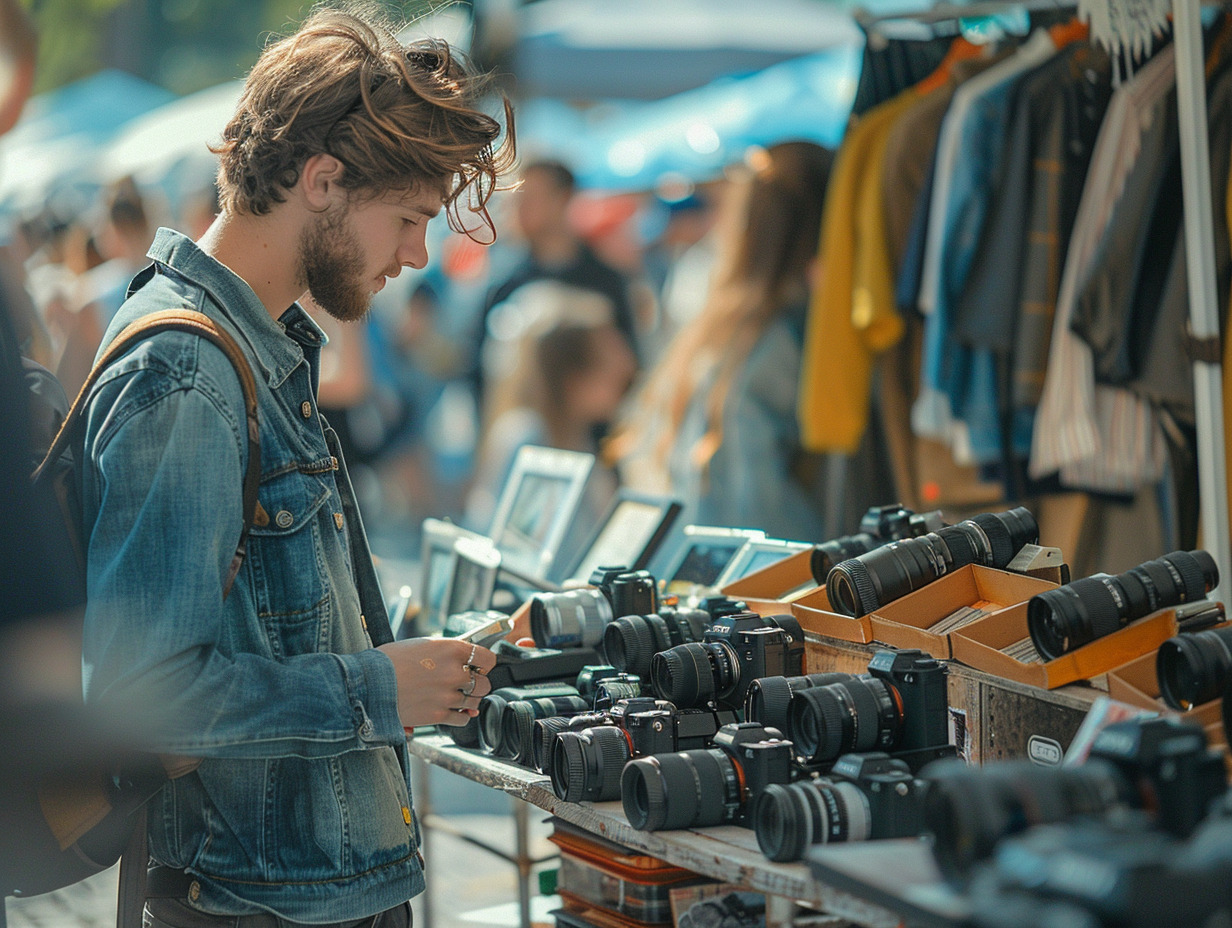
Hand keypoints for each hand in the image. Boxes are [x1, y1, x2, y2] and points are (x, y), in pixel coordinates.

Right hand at [376, 637, 496, 728]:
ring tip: (456, 695)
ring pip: (475, 701)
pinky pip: (463, 718)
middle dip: (477, 683)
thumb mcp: (423, 645)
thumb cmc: (390, 661)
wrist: (368, 683)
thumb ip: (447, 652)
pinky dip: (460, 715)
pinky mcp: (438, 715)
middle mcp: (454, 672)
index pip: (487, 657)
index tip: (480, 665)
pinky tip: (451, 709)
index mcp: (451, 649)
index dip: (485, 663)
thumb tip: (464, 659)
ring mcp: (447, 695)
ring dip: (469, 699)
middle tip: (466, 683)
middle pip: (484, 683)